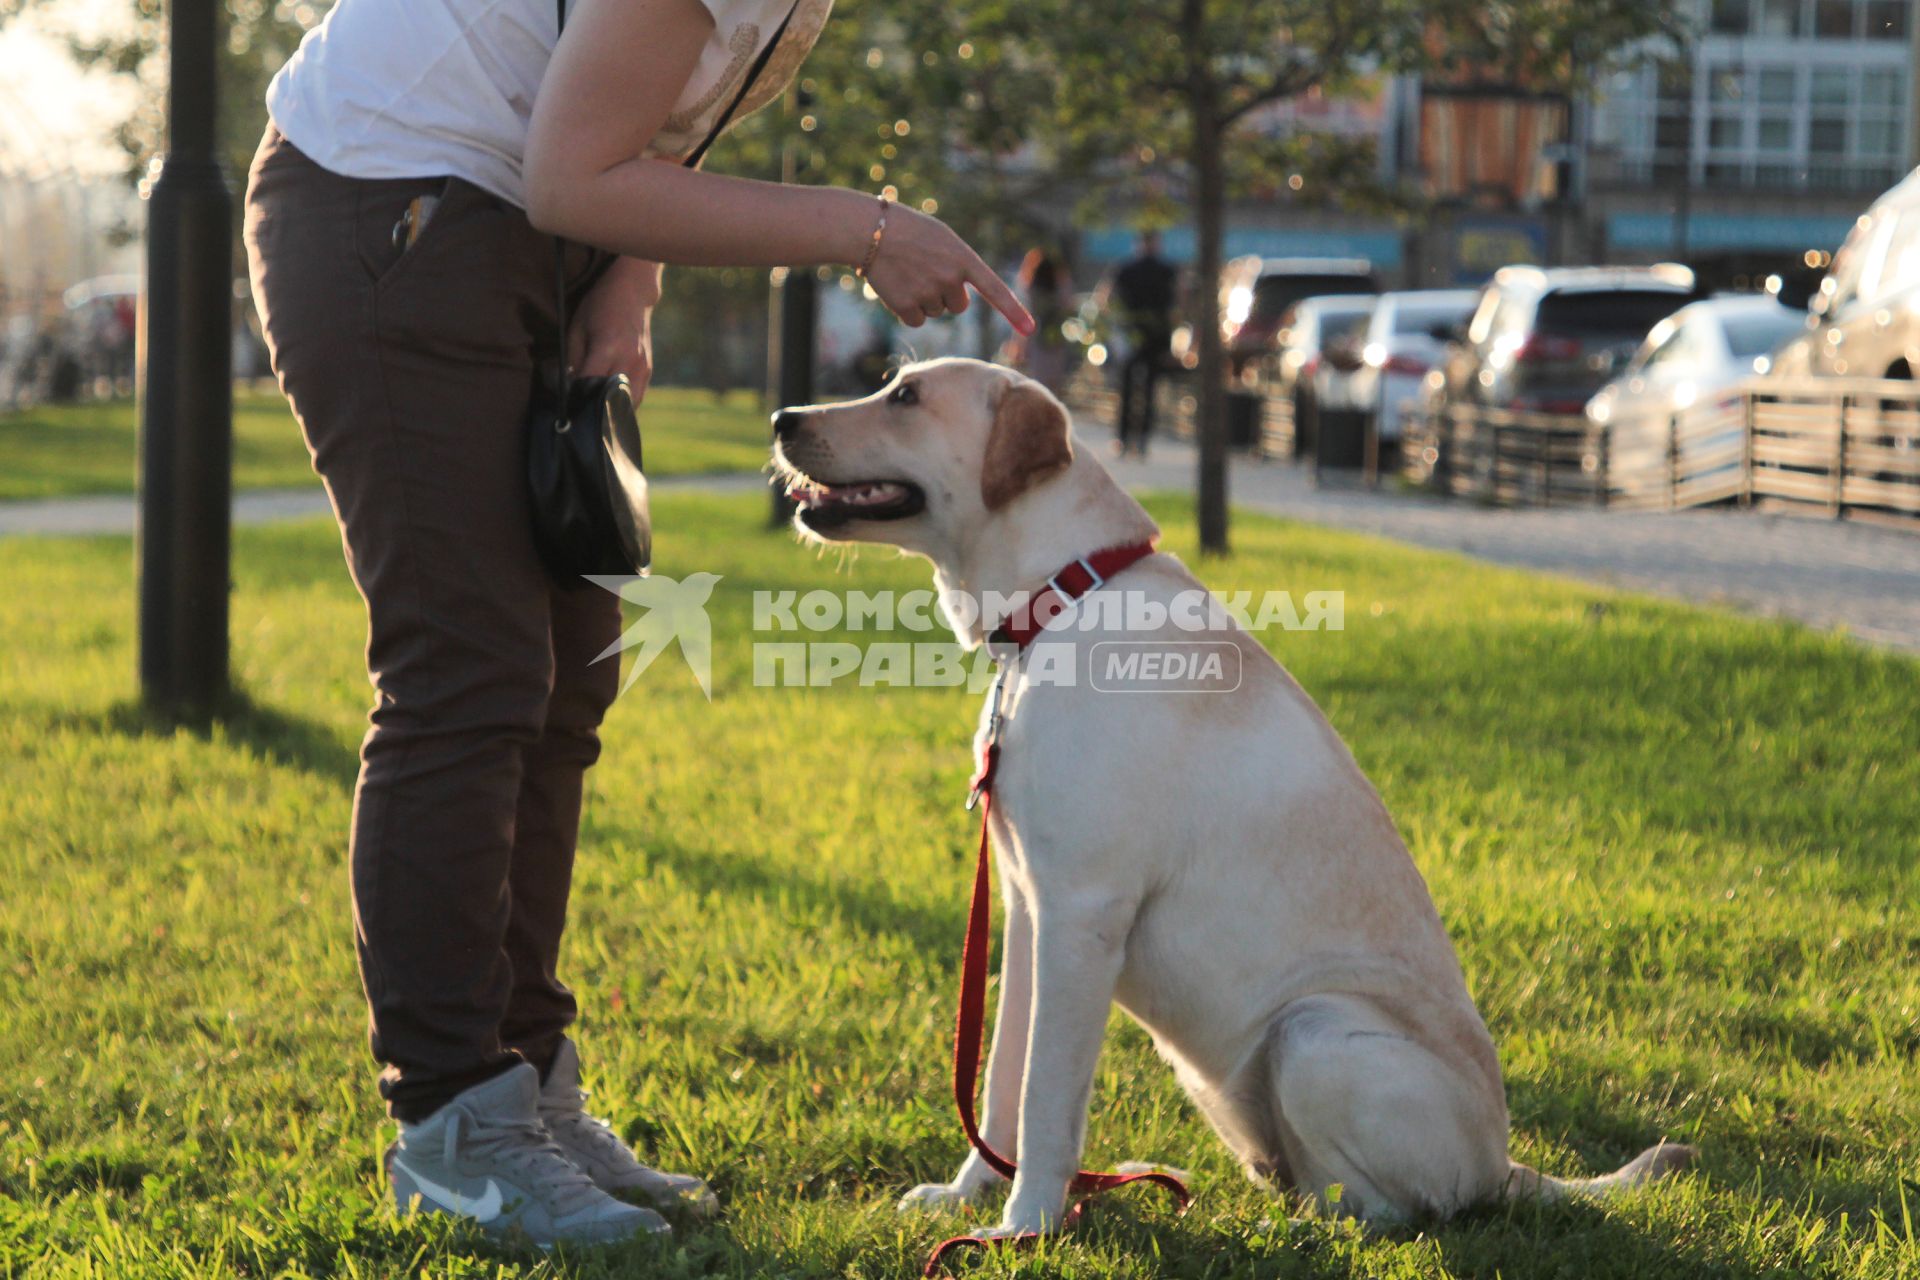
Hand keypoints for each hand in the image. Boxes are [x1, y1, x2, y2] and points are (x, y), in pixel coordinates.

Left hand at [569, 256, 660, 395]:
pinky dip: (622, 403)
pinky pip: (635, 397)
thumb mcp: (577, 329)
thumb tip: (569, 390)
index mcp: (608, 347)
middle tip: (578, 409)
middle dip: (592, 407)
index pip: (589, 385)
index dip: (575, 397)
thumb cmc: (599, 307)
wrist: (632, 293)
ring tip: (596, 407)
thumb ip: (573, 361)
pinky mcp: (648, 371)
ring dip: (610, 409)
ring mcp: (642, 367)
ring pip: (626, 405)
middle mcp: (629, 360)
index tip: (565, 402)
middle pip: (609, 400)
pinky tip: (610, 400)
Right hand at [858, 202, 1034, 335]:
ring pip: (936, 312)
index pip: (994, 290)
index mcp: (963, 258)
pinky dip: (907, 310)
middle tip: (924, 271)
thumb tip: (958, 303)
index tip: (1030, 330)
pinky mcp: (907, 308)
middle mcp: (950, 279)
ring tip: (907, 273)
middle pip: (958, 306)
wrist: (869, 232)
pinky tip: (896, 288)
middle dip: (945, 294)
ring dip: (923, 299)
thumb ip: (958, 265)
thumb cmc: (906, 231)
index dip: (1014, 312)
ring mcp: (929, 294)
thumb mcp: (941, 239)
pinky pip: (916, 321)